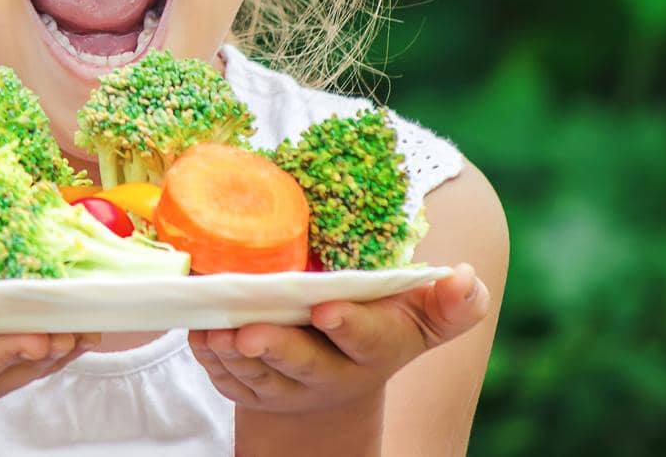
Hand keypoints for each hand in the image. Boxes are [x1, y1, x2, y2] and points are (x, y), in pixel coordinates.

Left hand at [187, 263, 490, 414]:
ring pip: (258, 375)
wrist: (337, 372)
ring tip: (216, 330)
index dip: (348, 325)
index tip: (327, 307)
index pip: (366, 339)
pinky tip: (200, 332)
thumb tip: (465, 276)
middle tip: (250, 331)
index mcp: (375, 348)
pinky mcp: (252, 389)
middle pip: (303, 365)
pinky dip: (211, 356)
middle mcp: (332, 373)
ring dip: (233, 354)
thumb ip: (451, 302)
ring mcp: (288, 386)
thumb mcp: (418, 315)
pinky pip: (227, 377)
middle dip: (278, 349)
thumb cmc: (378, 325)